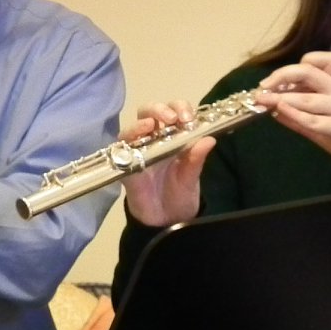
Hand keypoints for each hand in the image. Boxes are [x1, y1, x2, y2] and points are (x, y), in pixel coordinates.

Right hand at [119, 100, 215, 226]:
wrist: (165, 221)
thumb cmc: (179, 195)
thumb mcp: (191, 177)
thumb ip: (196, 159)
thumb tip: (209, 139)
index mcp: (173, 137)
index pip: (174, 112)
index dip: (180, 108)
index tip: (189, 117)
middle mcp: (154, 138)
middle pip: (150, 112)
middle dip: (160, 109)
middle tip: (173, 118)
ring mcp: (138, 149)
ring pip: (135, 125)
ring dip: (143, 120)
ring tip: (153, 124)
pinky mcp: (125, 164)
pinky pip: (121, 147)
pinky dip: (128, 138)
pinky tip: (137, 138)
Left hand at [254, 51, 330, 163]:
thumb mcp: (318, 120)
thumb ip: (296, 115)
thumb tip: (272, 109)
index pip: (319, 61)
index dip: (293, 67)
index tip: (272, 80)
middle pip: (310, 73)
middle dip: (283, 76)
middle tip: (263, 86)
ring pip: (309, 98)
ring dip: (284, 99)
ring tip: (265, 100)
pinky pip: (316, 120)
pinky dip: (296, 115)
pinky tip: (281, 113)